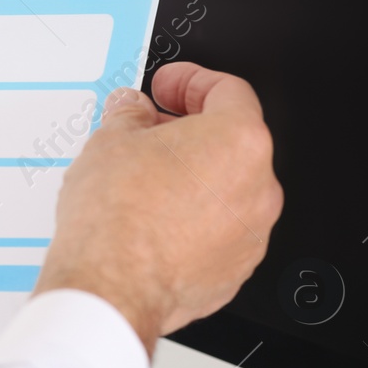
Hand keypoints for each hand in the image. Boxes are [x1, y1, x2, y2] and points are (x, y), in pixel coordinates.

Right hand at [35, 62, 283, 355]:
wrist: (111, 285)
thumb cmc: (117, 218)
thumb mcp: (110, 140)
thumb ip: (131, 114)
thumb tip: (133, 110)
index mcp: (238, 141)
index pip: (228, 91)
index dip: (192, 82)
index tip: (169, 87)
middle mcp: (257, 187)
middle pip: (231, 142)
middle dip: (190, 131)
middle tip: (151, 130)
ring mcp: (250, 233)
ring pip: (227, 190)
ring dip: (193, 178)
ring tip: (145, 180)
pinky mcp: (234, 270)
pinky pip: (219, 231)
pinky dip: (193, 220)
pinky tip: (153, 220)